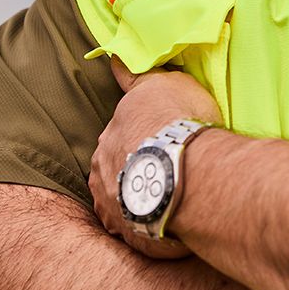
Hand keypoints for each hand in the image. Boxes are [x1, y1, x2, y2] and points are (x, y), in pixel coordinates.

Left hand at [89, 58, 224, 258]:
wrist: (186, 170)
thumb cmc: (176, 121)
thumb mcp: (161, 84)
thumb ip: (137, 76)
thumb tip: (114, 57)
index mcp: (109, 136)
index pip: (117, 136)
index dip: (135, 138)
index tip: (148, 143)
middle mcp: (102, 169)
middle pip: (116, 168)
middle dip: (134, 170)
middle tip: (166, 170)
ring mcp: (112, 203)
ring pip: (122, 200)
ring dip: (138, 198)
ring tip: (169, 199)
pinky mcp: (128, 232)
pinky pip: (137, 229)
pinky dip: (148, 226)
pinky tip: (168, 223)